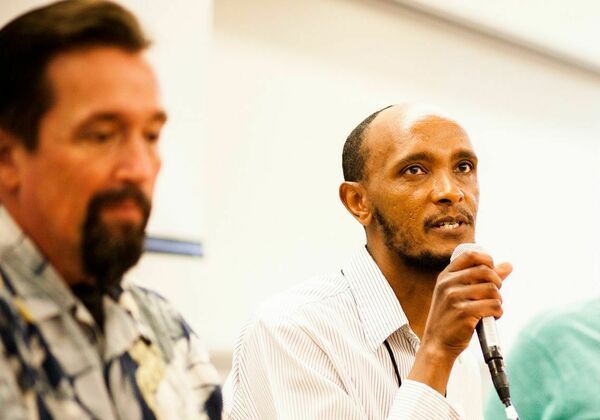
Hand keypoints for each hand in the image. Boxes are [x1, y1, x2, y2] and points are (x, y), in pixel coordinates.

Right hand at [408, 250, 511, 393]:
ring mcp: (454, 298)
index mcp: (445, 276)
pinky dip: (498, 313)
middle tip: (495, 294)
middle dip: (497, 282)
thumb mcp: (459, 293)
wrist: (437, 343)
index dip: (487, 260)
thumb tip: (508, 265)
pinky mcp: (464, 313)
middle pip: (485, 271)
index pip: (470, 255)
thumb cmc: (451, 317)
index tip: (492, 272)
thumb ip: (482, 278)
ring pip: (492, 290)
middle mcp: (448, 284)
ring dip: (498, 300)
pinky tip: (491, 317)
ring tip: (492, 308)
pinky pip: (493, 306)